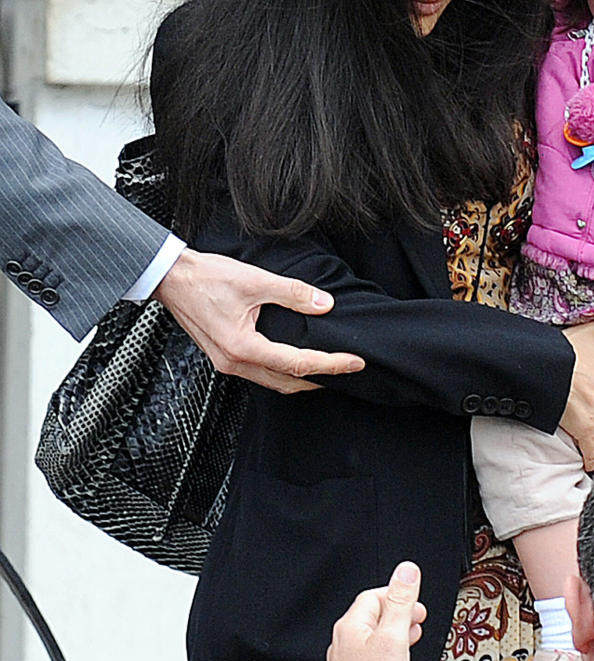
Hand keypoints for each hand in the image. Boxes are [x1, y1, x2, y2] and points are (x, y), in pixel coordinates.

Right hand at [154, 248, 363, 392]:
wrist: (170, 278)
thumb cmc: (204, 278)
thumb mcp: (255, 280)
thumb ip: (293, 293)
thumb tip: (324, 304)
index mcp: (243, 347)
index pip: (298, 363)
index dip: (331, 364)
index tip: (355, 362)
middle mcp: (234, 362)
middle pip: (288, 382)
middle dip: (321, 379)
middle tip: (347, 370)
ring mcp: (227, 363)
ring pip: (273, 382)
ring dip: (301, 379)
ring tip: (327, 369)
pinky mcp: (224, 357)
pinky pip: (260, 374)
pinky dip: (282, 372)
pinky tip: (294, 362)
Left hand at [325, 562, 427, 660]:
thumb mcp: (394, 636)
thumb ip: (401, 602)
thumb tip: (406, 570)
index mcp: (352, 626)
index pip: (373, 596)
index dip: (396, 593)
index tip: (415, 598)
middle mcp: (346, 644)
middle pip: (375, 620)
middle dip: (399, 617)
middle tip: (418, 619)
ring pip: (377, 645)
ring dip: (399, 640)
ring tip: (414, 641)